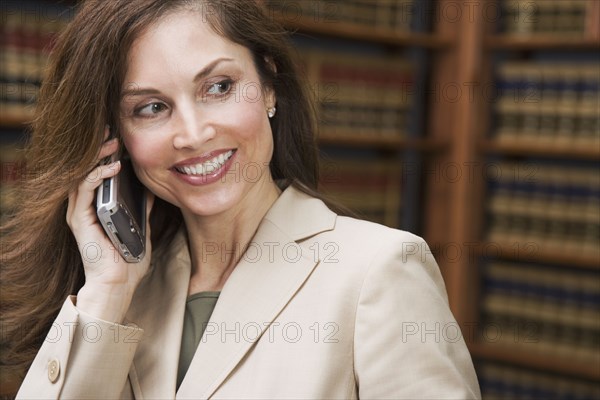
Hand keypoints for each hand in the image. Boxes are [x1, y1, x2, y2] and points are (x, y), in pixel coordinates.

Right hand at [66, 127, 154, 322]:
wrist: (119, 284)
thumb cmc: (128, 261)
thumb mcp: (141, 229)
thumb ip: (143, 211)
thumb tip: (152, 192)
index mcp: (97, 209)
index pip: (97, 174)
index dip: (106, 155)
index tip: (120, 138)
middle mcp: (84, 208)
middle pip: (86, 170)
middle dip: (98, 149)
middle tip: (112, 131)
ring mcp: (80, 214)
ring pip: (82, 175)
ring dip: (97, 157)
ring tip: (112, 143)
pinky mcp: (79, 221)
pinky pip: (85, 190)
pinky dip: (97, 176)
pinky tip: (113, 167)